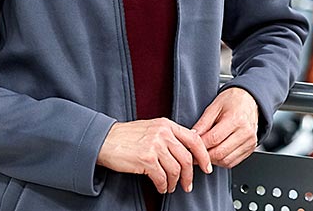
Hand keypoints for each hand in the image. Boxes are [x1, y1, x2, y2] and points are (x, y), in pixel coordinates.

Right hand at [96, 118, 211, 193]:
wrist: (105, 140)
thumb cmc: (127, 136)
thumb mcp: (152, 128)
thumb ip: (169, 135)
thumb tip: (187, 149)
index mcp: (167, 125)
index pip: (195, 139)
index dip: (204, 155)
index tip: (206, 167)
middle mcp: (163, 133)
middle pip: (187, 158)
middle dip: (190, 175)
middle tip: (188, 185)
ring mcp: (155, 145)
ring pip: (176, 170)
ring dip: (175, 183)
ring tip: (170, 187)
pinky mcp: (146, 159)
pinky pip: (162, 177)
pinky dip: (163, 186)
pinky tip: (161, 187)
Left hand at [192, 87, 259, 168]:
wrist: (250, 101)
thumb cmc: (232, 101)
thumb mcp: (214, 107)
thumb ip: (203, 123)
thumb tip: (192, 137)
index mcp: (236, 119)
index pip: (214, 139)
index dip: (200, 146)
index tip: (191, 147)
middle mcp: (245, 132)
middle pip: (220, 153)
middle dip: (204, 156)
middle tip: (195, 153)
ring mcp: (250, 142)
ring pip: (226, 161)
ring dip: (212, 160)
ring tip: (205, 153)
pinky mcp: (250, 149)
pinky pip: (233, 162)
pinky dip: (221, 161)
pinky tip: (216, 153)